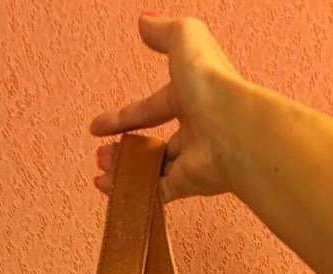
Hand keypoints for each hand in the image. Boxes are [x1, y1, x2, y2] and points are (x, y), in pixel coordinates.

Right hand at [89, 14, 244, 203]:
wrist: (233, 128)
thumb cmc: (212, 83)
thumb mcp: (185, 39)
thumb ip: (163, 31)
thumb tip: (144, 21)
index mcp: (192, 99)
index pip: (152, 108)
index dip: (124, 117)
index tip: (99, 126)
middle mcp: (195, 130)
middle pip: (154, 144)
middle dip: (125, 149)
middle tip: (101, 154)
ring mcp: (192, 160)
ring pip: (155, 169)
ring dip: (126, 171)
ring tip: (102, 170)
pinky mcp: (189, 184)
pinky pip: (158, 192)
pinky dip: (134, 192)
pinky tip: (111, 190)